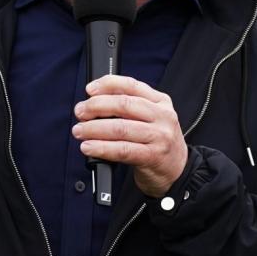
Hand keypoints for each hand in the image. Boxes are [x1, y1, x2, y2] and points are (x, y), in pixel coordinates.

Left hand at [72, 75, 187, 196]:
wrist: (176, 170)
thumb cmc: (157, 142)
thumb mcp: (151, 118)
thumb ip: (129, 107)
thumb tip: (95, 100)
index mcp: (161, 101)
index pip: (131, 85)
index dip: (107, 84)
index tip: (89, 90)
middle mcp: (162, 116)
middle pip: (124, 105)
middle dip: (96, 107)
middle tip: (80, 112)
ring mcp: (160, 136)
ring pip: (120, 128)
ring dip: (94, 129)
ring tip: (79, 131)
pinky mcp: (153, 156)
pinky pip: (122, 150)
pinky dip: (102, 148)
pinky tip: (89, 147)